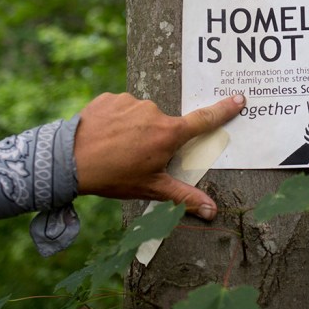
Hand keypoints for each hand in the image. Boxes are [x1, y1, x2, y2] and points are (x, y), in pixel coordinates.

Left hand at [72, 92, 243, 219]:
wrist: (69, 161)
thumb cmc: (113, 176)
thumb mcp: (151, 188)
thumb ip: (184, 197)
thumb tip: (212, 210)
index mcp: (168, 134)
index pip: (204, 120)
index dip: (223, 109)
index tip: (239, 98)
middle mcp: (153, 112)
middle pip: (164, 124)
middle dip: (155, 138)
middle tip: (135, 156)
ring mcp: (131, 102)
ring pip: (141, 115)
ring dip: (134, 128)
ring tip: (115, 147)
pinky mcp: (110, 97)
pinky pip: (121, 107)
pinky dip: (116, 119)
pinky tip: (104, 135)